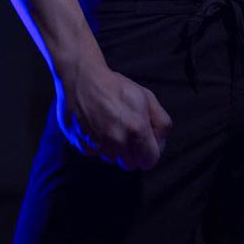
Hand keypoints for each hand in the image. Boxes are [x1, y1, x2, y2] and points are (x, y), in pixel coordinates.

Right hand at [54, 60, 173, 171]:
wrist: (83, 79)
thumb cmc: (116, 87)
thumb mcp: (147, 97)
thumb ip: (160, 122)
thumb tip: (160, 143)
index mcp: (136, 129)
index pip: (149, 161)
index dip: (149, 151)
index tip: (145, 140)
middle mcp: (117, 141)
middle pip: (131, 164)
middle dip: (132, 151)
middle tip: (127, 130)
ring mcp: (98, 146)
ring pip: (114, 160)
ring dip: (115, 149)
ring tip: (111, 125)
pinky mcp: (83, 146)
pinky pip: (97, 155)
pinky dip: (99, 146)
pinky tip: (98, 127)